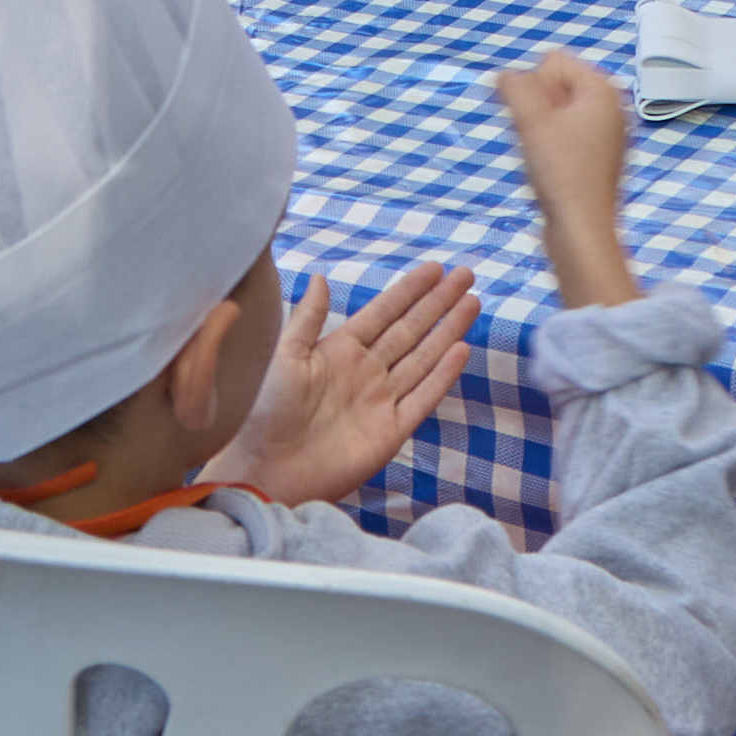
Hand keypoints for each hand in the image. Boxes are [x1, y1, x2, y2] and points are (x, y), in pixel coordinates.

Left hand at [199, 261, 482, 501]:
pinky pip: (423, 398)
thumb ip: (307, 318)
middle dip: (438, 303)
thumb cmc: (263, 411)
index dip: (410, 290)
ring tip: (472, 304)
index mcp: (339, 351)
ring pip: (423, 358)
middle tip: (466, 275)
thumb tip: (321, 276)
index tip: (436, 268)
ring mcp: (381, 401)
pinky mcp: (390, 431)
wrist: (265, 468)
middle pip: (411, 330)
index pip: (384, 312)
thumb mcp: (282, 355)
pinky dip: (443, 375)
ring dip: (448, 331)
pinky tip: (461, 350)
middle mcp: (365, 372)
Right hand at [495, 53, 640, 304]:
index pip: (552, 61)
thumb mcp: (530, 119)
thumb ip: (514, 86)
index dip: (534, 87)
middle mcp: (610, 110)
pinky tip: (550, 172)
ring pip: (554, 115)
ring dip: (539, 131)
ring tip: (546, 158)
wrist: (580, 231)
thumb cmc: (564, 177)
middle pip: (554, 87)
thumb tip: (504, 76)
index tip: (542, 121)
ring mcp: (604, 137)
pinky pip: (561, 139)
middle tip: (543, 142)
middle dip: (536, 109)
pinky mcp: (595, 160)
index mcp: (604, 91)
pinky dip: (548, 150)